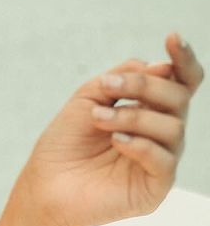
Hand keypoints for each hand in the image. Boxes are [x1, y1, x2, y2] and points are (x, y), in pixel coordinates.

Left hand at [12, 32, 202, 225]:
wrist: (43, 186)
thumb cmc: (64, 145)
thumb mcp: (88, 99)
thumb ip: (121, 79)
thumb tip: (161, 66)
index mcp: (149, 111)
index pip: (180, 83)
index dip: (182, 60)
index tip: (172, 38)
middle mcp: (161, 134)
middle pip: (178, 99)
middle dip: (144, 87)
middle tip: (108, 89)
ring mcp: (161, 161)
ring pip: (173, 127)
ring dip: (132, 117)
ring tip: (98, 120)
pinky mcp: (155, 188)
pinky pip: (165, 161)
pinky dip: (141, 146)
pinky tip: (115, 142)